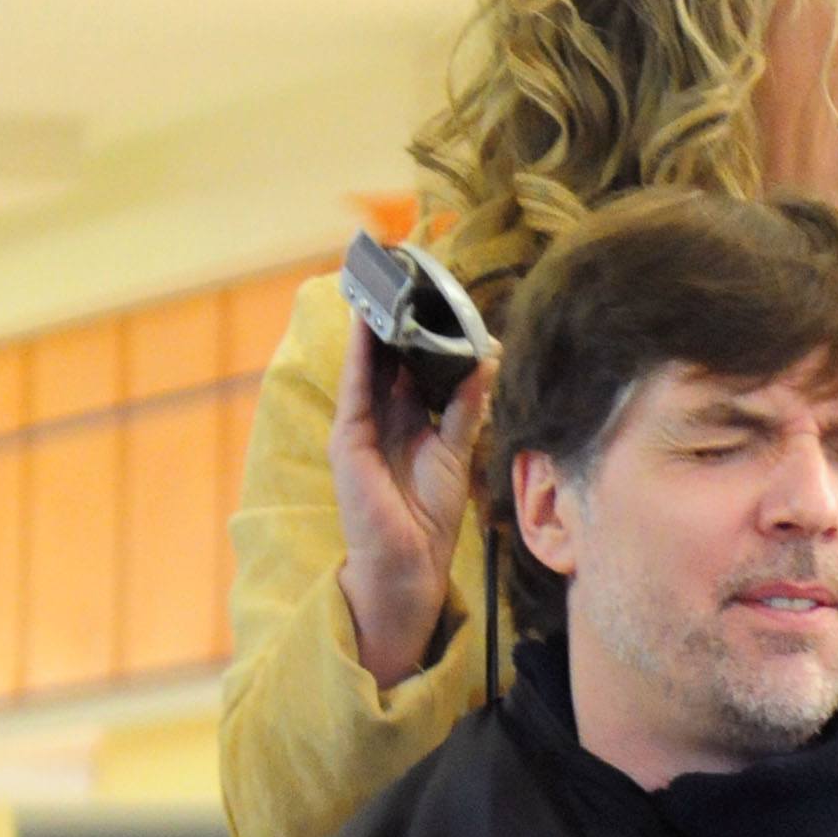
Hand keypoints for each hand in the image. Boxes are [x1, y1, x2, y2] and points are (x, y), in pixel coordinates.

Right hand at [329, 315, 498, 689]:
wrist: (408, 565)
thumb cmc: (429, 516)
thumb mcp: (456, 449)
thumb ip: (467, 404)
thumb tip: (488, 358)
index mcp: (408, 419)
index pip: (411, 364)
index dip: (419, 331)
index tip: (431, 292)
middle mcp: (382, 417)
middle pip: (387, 357)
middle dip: (394, 318)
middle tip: (404, 271)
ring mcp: (362, 427)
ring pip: (367, 365)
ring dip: (372, 325)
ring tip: (381, 281)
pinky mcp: (350, 440)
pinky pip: (355, 387)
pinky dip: (358, 355)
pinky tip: (365, 324)